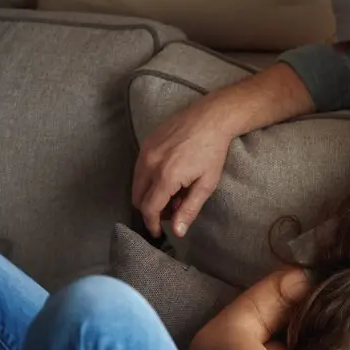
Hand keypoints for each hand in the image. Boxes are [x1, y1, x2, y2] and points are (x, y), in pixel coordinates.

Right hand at [132, 96, 232, 237]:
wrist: (210, 118)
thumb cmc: (213, 151)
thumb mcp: (206, 184)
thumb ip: (189, 209)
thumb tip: (178, 232)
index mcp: (166, 176)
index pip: (149, 208)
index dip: (152, 223)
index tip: (159, 232)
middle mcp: (150, 164)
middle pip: (138, 198)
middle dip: (151, 210)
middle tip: (172, 210)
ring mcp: (145, 151)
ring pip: (136, 183)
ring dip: (149, 195)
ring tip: (174, 194)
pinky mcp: (145, 142)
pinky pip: (139, 169)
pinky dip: (149, 179)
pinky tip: (169, 178)